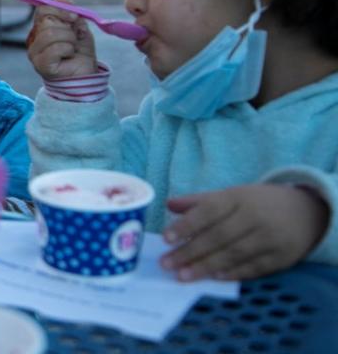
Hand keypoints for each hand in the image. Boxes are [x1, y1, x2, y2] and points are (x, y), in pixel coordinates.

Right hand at [26, 0, 97, 80]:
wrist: (86, 76)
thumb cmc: (80, 53)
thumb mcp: (78, 28)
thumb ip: (70, 14)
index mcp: (41, 28)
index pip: (42, 10)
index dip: (60, 9)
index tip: (74, 17)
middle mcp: (34, 39)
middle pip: (46, 21)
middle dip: (67, 28)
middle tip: (74, 38)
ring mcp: (35, 53)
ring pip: (50, 34)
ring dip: (69, 40)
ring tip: (73, 48)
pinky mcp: (41, 64)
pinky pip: (55, 48)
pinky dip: (68, 50)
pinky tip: (69, 56)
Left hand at [160, 184, 328, 280]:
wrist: (307, 211)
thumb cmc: (258, 203)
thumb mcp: (231, 195)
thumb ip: (199, 201)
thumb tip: (168, 205)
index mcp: (238, 198)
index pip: (209, 210)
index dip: (186, 225)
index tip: (166, 238)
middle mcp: (254, 217)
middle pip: (218, 236)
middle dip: (190, 251)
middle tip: (167, 263)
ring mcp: (270, 238)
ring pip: (234, 254)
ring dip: (206, 266)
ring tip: (183, 275)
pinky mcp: (282, 257)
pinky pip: (253, 268)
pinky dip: (232, 273)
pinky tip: (213, 278)